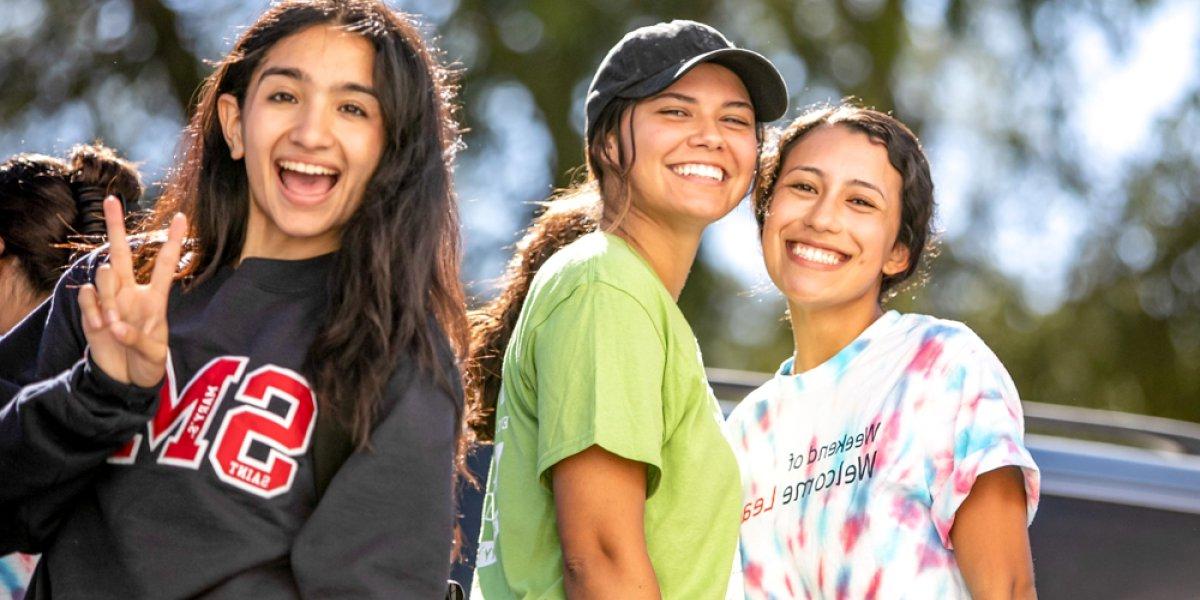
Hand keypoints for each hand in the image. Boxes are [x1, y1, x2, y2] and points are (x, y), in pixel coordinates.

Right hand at [78, 197, 186, 386]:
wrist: (124, 379)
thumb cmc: (147, 363)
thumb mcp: (153, 356)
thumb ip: (139, 340)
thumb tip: (115, 326)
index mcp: (155, 298)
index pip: (164, 264)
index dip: (172, 241)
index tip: (181, 216)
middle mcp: (130, 292)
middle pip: (122, 253)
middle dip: (116, 226)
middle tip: (111, 199)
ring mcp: (109, 299)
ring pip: (104, 276)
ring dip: (109, 299)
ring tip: (113, 324)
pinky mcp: (90, 310)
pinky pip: (88, 297)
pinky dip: (94, 312)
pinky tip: (100, 327)